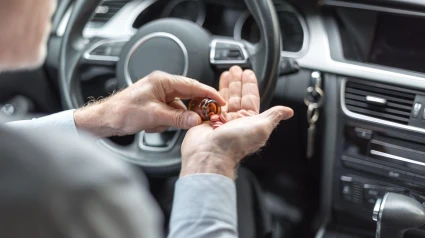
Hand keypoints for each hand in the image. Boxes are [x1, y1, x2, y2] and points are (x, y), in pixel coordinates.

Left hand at [74, 71, 225, 136]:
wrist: (105, 119)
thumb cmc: (122, 111)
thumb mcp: (154, 116)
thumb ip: (177, 118)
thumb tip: (196, 120)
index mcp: (163, 81)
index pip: (192, 85)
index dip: (209, 93)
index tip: (221, 101)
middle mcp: (162, 86)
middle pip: (188, 97)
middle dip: (190, 110)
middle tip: (200, 119)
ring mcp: (159, 96)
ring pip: (179, 108)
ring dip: (173, 119)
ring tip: (158, 123)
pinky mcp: (156, 105)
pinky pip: (170, 114)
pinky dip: (165, 122)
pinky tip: (153, 125)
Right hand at [181, 66, 293, 178]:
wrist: (211, 153)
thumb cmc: (236, 143)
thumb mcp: (262, 126)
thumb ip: (274, 115)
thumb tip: (289, 111)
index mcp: (249, 121)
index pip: (251, 98)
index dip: (250, 85)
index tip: (248, 73)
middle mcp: (235, 121)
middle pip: (237, 96)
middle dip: (237, 82)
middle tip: (236, 69)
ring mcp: (220, 121)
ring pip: (223, 99)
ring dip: (225, 86)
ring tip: (225, 73)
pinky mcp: (206, 122)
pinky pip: (209, 106)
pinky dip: (210, 96)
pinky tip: (211, 88)